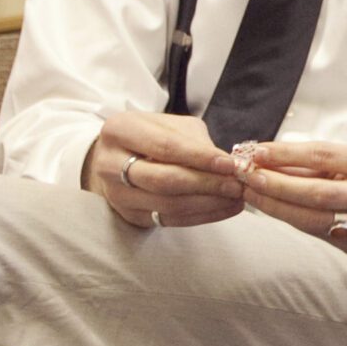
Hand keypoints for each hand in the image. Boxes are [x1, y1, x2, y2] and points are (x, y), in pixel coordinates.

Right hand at [85, 111, 244, 228]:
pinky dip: (202, 216)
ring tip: (236, 197)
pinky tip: (225, 208)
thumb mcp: (172, 125)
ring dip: (208, 203)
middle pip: (164, 180)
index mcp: (119, 130)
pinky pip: (169, 220)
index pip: (165, 147)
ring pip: (167, 204)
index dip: (200, 157)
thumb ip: (196, 141)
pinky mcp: (129, 215)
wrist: (118, 157)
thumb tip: (227, 164)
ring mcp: (116, 193)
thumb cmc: (152, 136)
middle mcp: (109, 163)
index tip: (231, 164)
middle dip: (206, 184)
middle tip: (237, 184)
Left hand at [236, 140, 346, 259]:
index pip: (324, 156)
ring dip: (275, 205)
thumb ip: (318, 162)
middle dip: (274, 183)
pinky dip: (290, 219)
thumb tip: (266, 157)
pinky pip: (317, 232)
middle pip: (316, 191)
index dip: (285, 154)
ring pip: (313, 217)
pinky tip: (272, 208)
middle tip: (245, 175)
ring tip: (250, 193)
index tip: (255, 151)